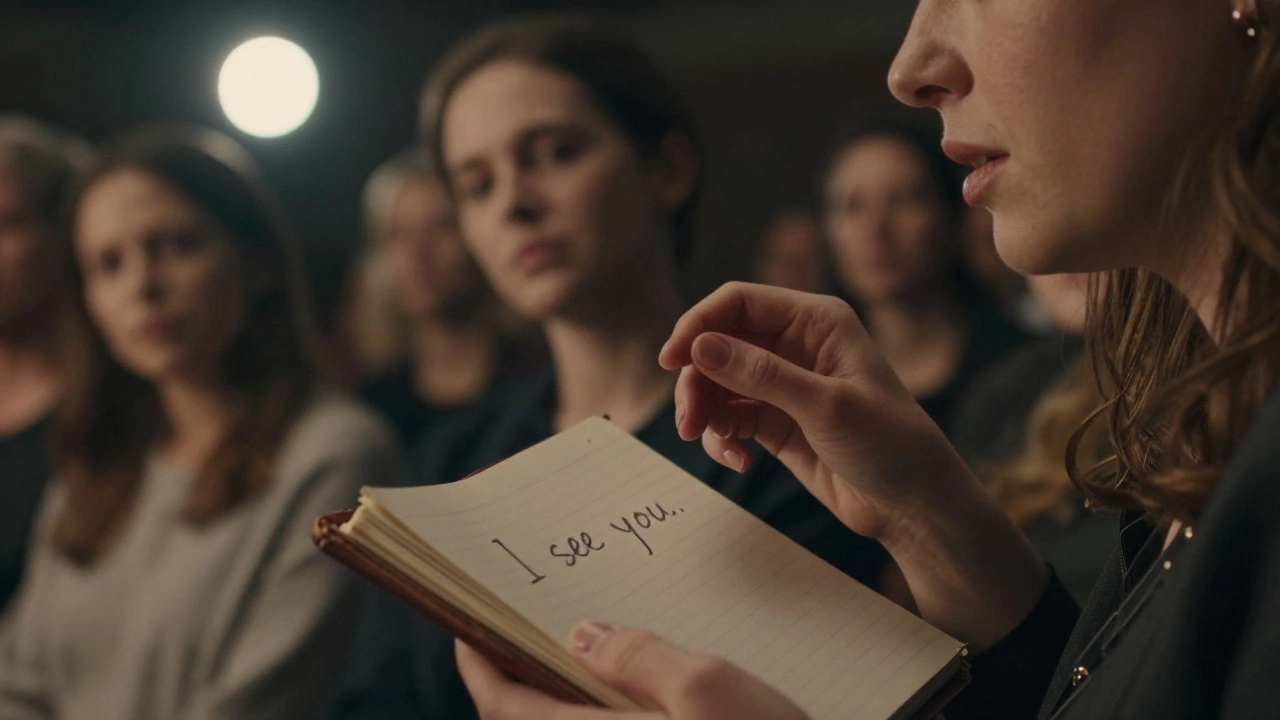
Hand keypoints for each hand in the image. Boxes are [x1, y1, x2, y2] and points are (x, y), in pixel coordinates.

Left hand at [457, 623, 807, 719]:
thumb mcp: (710, 687)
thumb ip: (638, 657)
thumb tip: (581, 638)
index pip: (506, 709)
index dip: (480, 665)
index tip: (467, 625)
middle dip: (516, 680)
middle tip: (520, 629)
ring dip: (557, 698)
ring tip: (574, 650)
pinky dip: (594, 715)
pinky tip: (628, 692)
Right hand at [659, 282, 967, 540]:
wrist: (915, 505)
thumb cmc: (890, 444)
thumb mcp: (825, 405)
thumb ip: (760, 374)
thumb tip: (700, 347)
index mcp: (816, 320)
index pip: (739, 302)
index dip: (698, 324)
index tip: (671, 361)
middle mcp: (797, 344)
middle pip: (719, 343)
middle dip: (697, 379)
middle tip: (688, 421)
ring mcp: (784, 383)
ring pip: (718, 382)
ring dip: (704, 410)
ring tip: (711, 443)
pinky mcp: (776, 421)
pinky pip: (730, 417)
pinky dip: (723, 437)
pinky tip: (740, 462)